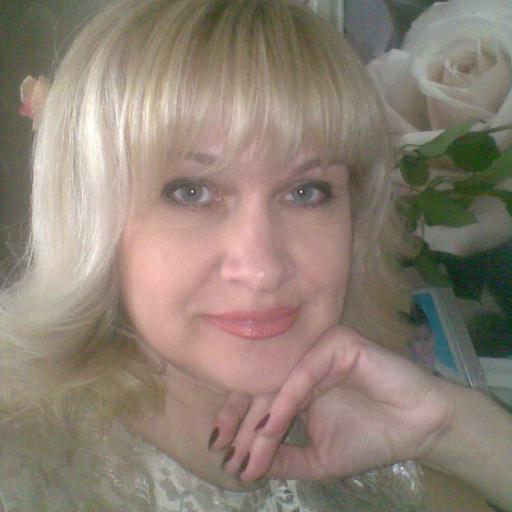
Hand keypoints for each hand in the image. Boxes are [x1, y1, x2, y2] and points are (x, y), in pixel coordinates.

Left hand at [209, 326, 452, 481]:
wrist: (418, 428)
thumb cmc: (370, 438)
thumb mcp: (317, 457)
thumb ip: (284, 458)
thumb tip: (243, 468)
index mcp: (295, 384)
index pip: (257, 398)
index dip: (236, 422)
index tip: (219, 450)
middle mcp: (300, 363)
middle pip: (261, 388)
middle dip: (240, 423)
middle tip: (225, 451)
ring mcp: (317, 351)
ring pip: (279, 382)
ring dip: (259, 417)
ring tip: (244, 448)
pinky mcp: (336, 343)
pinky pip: (304, 372)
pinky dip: (287, 399)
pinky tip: (272, 425)